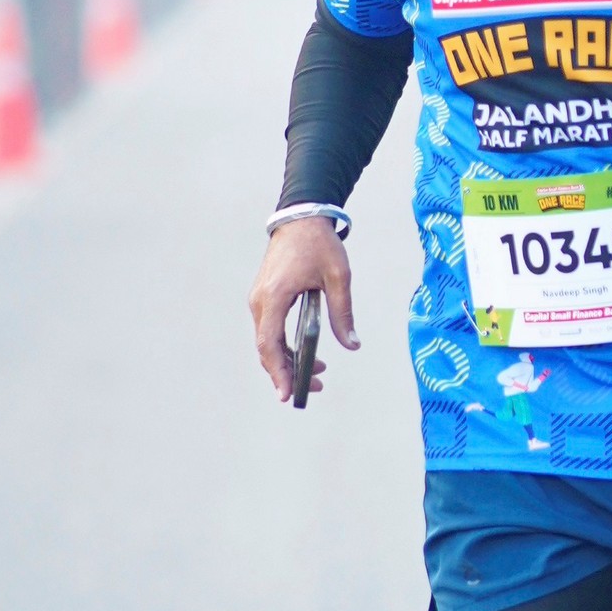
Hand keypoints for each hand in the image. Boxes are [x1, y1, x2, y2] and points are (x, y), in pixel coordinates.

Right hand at [249, 218, 358, 403]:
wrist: (301, 217)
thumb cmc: (319, 244)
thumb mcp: (338, 277)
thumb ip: (342, 312)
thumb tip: (352, 344)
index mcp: (275, 296)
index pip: (270, 343)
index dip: (278, 371)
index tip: (287, 393)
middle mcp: (260, 301)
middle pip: (266, 348)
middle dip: (287, 372)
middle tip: (314, 386)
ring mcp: (260, 299)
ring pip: (267, 341)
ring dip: (287, 360)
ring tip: (317, 371)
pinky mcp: (265, 298)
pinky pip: (270, 329)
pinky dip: (284, 345)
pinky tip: (305, 353)